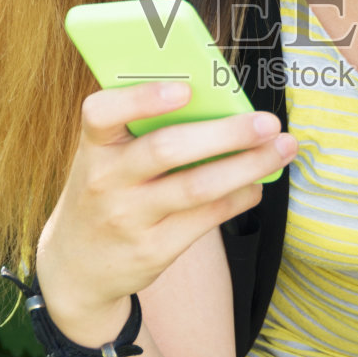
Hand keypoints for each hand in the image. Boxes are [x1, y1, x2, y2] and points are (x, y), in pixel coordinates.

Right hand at [36, 81, 295, 342]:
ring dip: (247, 165)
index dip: (142, 98)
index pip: (102, 113)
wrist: (76, 268)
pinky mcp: (153, 250)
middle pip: (167, 149)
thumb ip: (144, 132)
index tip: (185, 88)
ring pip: (197, 186)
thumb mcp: (106, 160)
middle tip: (268, 121)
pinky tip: (257, 183)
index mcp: (94, 147)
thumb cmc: (106, 194)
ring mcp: (129, 219)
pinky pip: (206, 218)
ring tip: (281, 149)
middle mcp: (106, 181)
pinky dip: (239, 196)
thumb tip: (221, 104)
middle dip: (225, 132)